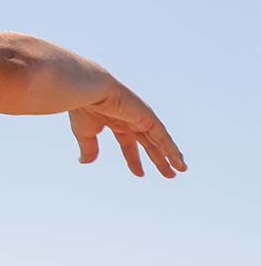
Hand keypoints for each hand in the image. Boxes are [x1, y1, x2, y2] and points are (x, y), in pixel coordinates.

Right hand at [68, 82, 185, 177]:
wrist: (88, 91)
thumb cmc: (83, 109)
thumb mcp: (85, 134)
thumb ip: (89, 148)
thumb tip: (84, 162)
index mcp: (116, 123)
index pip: (128, 144)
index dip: (134, 159)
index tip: (140, 174)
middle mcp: (131, 120)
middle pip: (149, 143)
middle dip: (158, 159)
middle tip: (169, 174)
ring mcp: (141, 117)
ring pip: (159, 140)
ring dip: (171, 155)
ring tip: (180, 170)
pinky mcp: (148, 116)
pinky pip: (162, 135)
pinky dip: (171, 148)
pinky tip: (178, 161)